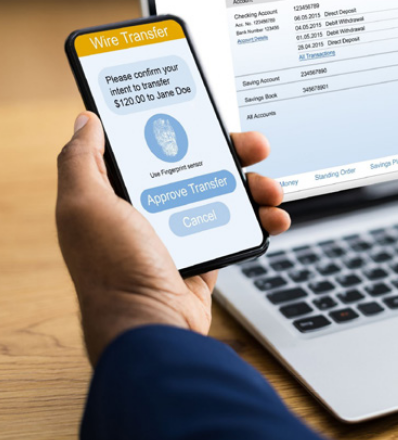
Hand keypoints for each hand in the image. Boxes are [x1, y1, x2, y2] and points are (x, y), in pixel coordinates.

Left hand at [56, 112, 289, 364]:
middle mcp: (149, 209)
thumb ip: (81, 160)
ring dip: (254, 186)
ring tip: (270, 189)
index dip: (181, 126)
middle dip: (233, 151)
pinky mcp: (207, 254)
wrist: (151, 326)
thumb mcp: (85, 206)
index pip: (154, 146)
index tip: (207, 113)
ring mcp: (181, 232)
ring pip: (226, 193)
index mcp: (118, 193)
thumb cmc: (113, 269)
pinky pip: (239, 227)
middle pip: (199, 165)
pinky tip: (273, 217)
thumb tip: (86, 121)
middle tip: (255, 146)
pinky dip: (261, 220)